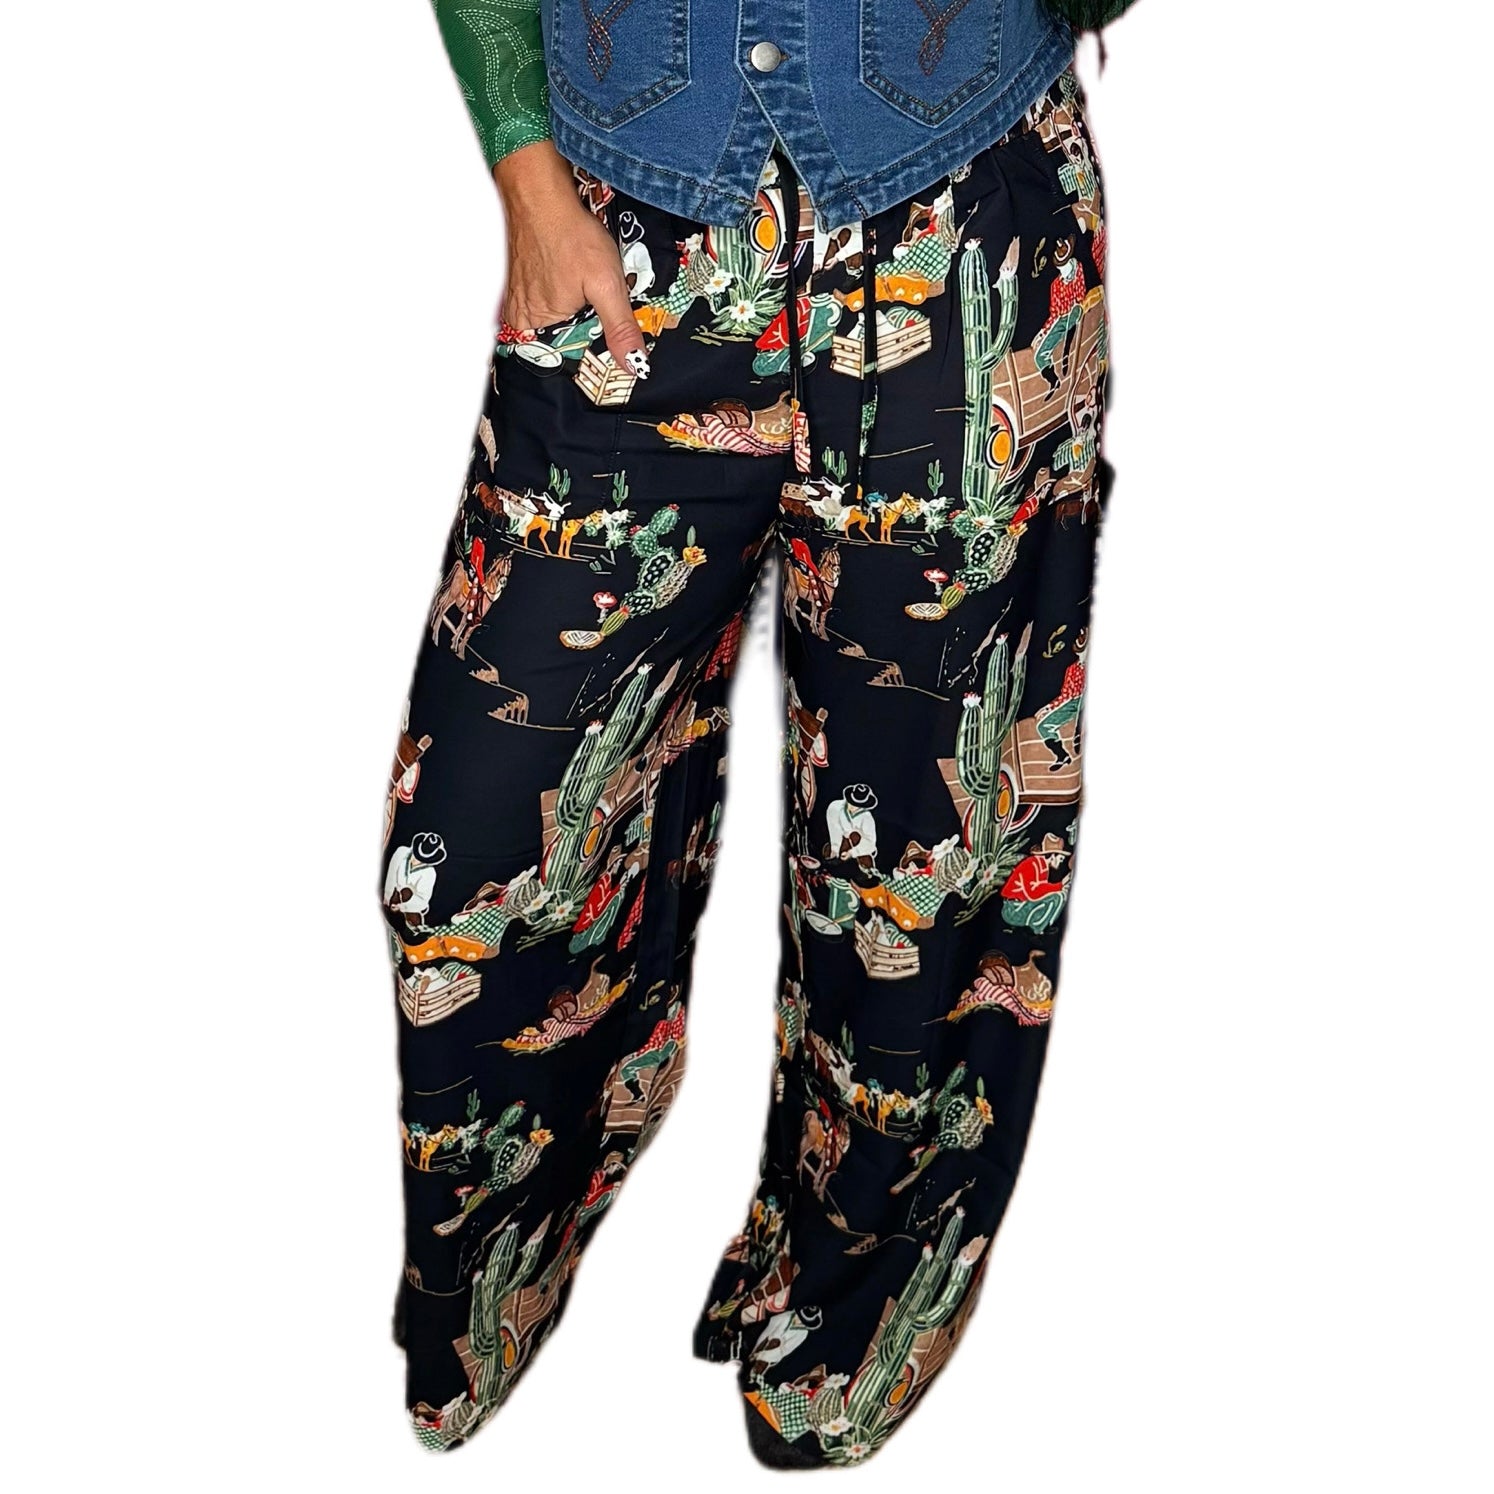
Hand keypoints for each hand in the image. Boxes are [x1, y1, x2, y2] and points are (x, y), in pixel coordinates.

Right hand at [493, 141, 649, 376]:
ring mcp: (519, 302)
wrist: (542, 193)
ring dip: (578, 309)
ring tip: (581, 283)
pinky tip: (572, 277)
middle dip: (588, 327)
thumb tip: (635, 365)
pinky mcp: (521, 286)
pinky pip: (549, 304)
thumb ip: (620, 328)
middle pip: (566, 341)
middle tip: (595, 298)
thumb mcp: (606, 285)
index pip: (574, 359)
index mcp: (536, 328)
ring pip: (560, 321)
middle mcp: (522, 321)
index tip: (615, 335)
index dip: (598, 349)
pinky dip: (565, 295)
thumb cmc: (569, 234)